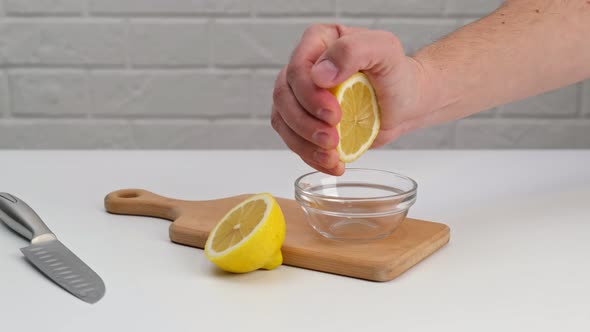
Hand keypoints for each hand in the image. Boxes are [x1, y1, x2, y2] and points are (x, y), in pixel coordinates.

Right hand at [271, 24, 425, 175]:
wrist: (405, 102)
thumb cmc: (397, 74)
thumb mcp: (385, 50)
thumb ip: (353, 51)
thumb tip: (320, 75)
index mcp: (318, 41)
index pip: (297, 69)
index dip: (309, 96)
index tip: (334, 115)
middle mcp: (304, 66)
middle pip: (284, 97)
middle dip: (305, 124)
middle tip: (332, 139)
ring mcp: (300, 95)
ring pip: (283, 121)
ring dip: (304, 143)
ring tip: (332, 156)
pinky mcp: (304, 119)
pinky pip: (293, 140)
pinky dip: (309, 155)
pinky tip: (331, 163)